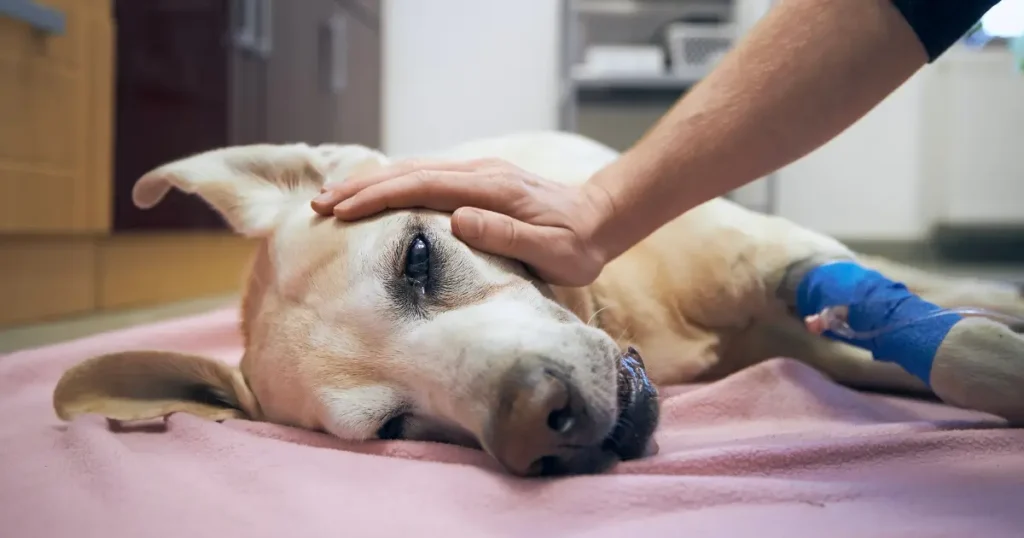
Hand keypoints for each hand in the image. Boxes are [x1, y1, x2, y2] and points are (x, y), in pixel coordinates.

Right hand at [311, 158, 614, 286]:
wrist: (600, 218)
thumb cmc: (577, 245)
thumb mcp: (552, 252)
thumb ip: (507, 234)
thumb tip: (457, 218)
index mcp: (492, 189)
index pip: (423, 187)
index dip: (380, 197)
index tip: (343, 211)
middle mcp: (480, 173)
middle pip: (409, 171)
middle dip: (361, 187)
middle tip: (318, 204)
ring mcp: (478, 173)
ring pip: (414, 170)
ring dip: (371, 183)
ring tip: (332, 199)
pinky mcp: (477, 180)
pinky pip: (425, 176)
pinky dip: (392, 182)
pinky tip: (371, 193)